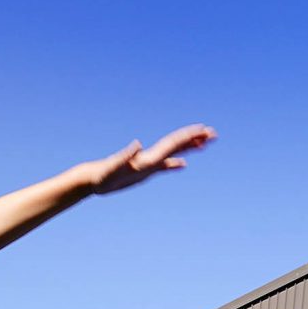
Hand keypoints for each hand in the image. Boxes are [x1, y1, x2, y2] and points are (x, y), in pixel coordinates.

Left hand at [86, 125, 215, 194]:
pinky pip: (164, 166)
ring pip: (173, 153)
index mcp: (148, 157)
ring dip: (189, 148)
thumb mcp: (115, 167)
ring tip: (205, 144)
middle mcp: (150, 158)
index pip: (172, 143)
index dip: (187, 136)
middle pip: (177, 145)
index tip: (203, 129)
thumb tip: (137, 144)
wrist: (93, 179)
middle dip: (195, 139)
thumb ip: (126, 155)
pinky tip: (183, 164)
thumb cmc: (104, 175)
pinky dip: (175, 164)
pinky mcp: (144, 172)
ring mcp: (148, 164)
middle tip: (213, 133)